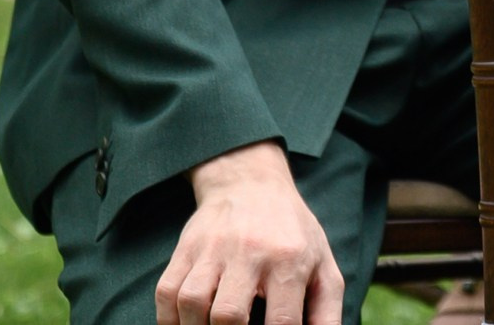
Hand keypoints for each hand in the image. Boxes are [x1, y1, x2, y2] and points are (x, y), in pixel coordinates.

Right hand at [154, 142, 341, 324]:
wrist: (251, 182)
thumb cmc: (292, 233)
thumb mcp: (323, 264)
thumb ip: (327, 312)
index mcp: (291, 259)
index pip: (281, 322)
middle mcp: (251, 251)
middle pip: (228, 314)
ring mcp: (213, 249)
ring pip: (191, 302)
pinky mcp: (186, 248)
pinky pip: (166, 292)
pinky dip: (169, 320)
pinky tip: (186, 324)